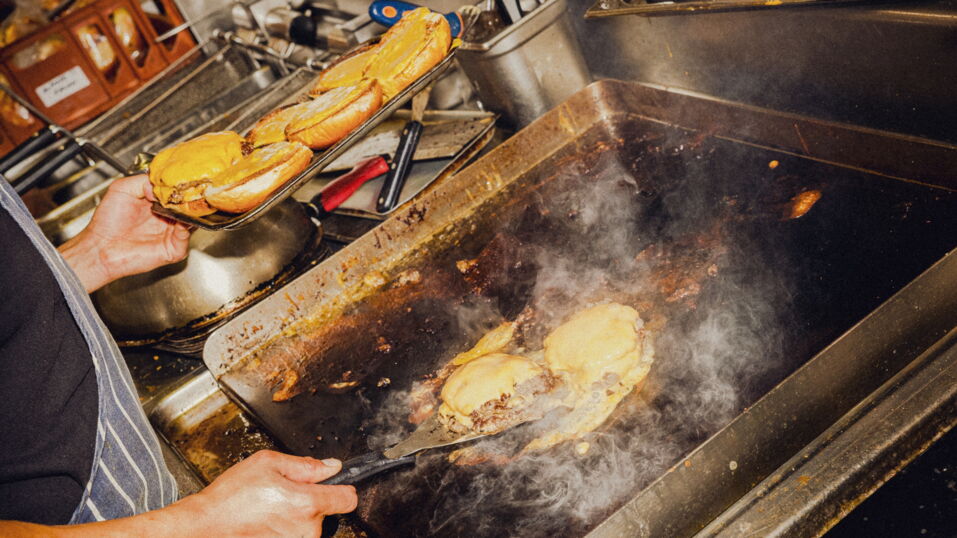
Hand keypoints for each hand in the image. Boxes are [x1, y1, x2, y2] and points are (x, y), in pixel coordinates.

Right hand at [0, 450, 356, 536]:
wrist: (204, 527)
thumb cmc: (230, 497)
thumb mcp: (267, 463)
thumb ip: (305, 464)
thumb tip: (332, 466)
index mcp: (305, 502)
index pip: (349, 498)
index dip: (343, 488)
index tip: (337, 486)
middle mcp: (305, 528)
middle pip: (328, 513)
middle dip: (313, 502)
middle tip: (286, 495)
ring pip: (312, 526)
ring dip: (299, 518)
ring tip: (272, 509)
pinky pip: (297, 536)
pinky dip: (287, 529)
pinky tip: (268, 522)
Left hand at [58, 174, 190, 291]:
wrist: (101, 248)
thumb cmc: (107, 223)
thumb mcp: (122, 189)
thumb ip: (143, 181)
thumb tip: (162, 184)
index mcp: (157, 204)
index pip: (177, 192)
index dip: (181, 185)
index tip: (185, 178)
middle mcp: (167, 218)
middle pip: (188, 206)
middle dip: (191, 198)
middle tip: (192, 190)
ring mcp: (172, 233)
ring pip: (192, 220)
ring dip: (191, 211)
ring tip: (187, 203)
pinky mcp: (173, 249)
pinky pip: (186, 237)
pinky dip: (186, 227)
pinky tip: (180, 220)